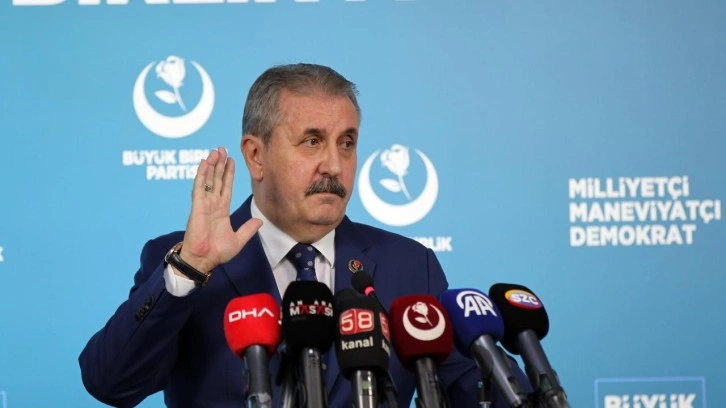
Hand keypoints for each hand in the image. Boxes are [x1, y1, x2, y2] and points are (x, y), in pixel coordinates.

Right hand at [177, 147, 261, 273]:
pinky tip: (204, 163)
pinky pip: (199, 187)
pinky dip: (202, 175)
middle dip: (220, 165)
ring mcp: (204, 205)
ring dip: (211, 165)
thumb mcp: (238, 239)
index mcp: (221, 211)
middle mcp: (212, 205)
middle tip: (222, 148)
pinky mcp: (197, 207)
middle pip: (217, 180)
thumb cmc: (217, 253)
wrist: (204, 261)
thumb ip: (248, 229)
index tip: (231, 160)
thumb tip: (260, 221)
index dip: (228, 174)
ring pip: (208, 180)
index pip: (226, 187)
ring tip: (215, 151)